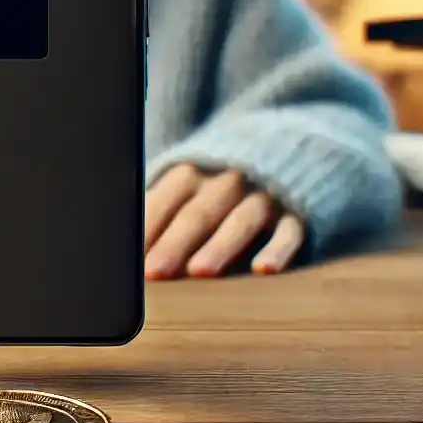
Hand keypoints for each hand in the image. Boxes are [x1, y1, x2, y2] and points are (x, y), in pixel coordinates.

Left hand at [144, 163, 305, 279]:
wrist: (288, 150)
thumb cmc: (220, 183)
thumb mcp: (190, 185)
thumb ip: (161, 208)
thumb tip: (125, 248)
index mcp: (193, 172)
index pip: (165, 200)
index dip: (146, 229)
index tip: (130, 261)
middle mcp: (227, 179)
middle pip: (197, 213)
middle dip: (174, 243)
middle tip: (154, 273)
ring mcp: (264, 194)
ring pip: (240, 220)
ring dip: (219, 246)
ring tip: (199, 272)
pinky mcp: (297, 212)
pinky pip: (288, 232)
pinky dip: (277, 250)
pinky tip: (264, 270)